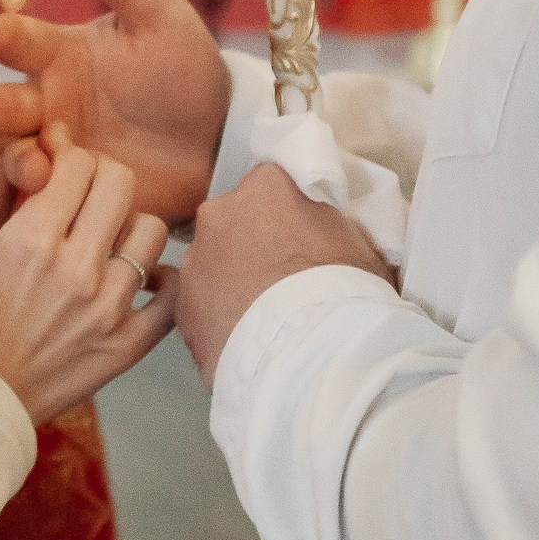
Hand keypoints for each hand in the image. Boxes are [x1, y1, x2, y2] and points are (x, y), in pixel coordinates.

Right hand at [0, 0, 231, 222]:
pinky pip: (51, 201)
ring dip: (17, 162)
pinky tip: (63, 198)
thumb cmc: (184, 68)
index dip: (7, 37)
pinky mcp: (77, 195)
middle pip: (3, 108)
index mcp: (59, 56)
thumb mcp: (156, 14)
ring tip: (34, 168)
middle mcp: (48, 105)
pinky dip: (49, 200)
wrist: (222, 138)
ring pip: (17, 158)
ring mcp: (60, 153)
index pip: (20, 43)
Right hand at [0, 142, 175, 422]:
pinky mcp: (126, 347)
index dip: (70, 155)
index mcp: (33, 240)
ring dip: (130, 228)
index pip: (79, 163)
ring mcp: (107, 310)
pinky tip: (143, 281)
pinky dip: (164, 283)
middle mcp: (77, 269)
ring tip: (109, 242)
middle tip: (89, 194)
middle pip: (121, 184)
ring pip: (151, 232)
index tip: (62, 164)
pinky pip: (172, 298)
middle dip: (103, 178)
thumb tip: (3, 137)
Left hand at [177, 162, 391, 385]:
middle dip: (251, 243)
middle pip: (234, 221)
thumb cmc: (342, 290)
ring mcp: (193, 260)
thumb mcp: (357, 242)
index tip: (298, 237)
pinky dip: (215, 315)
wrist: (309, 352)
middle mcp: (219, 213)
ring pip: (211, 263)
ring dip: (229, 280)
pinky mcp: (181, 307)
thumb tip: (319, 228)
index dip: (285, 214)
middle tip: (278, 279)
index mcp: (266, 187)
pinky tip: (240, 337)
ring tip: (260, 316)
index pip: (271, 186)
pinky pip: (198, 304)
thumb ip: (326, 224)